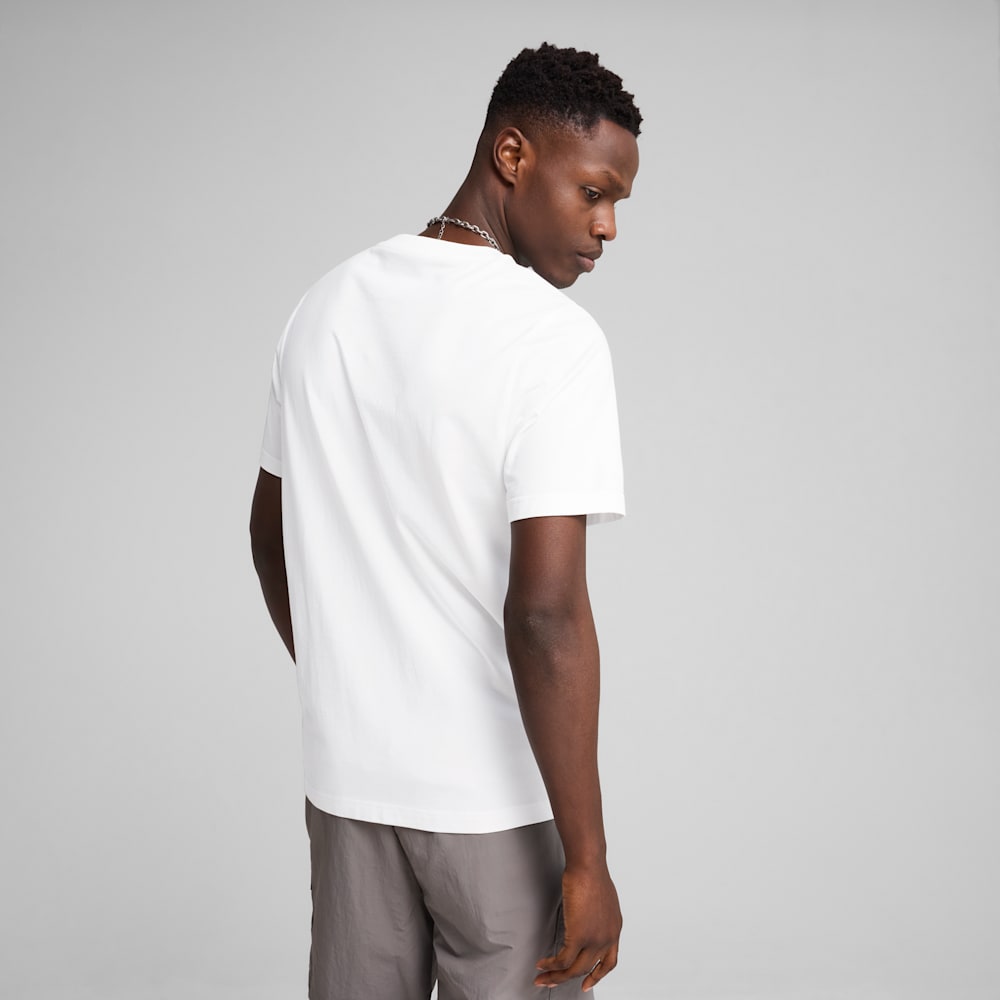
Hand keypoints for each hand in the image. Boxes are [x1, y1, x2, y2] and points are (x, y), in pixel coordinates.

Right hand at [534, 863, 621, 991]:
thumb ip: (597, 915)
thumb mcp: (602, 900)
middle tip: (554, 980)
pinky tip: (542, 964)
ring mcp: (595, 939)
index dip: (597, 975)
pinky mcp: (579, 936)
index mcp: (614, 928)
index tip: (587, 982)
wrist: (588, 866)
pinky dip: (551, 965)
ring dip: (556, 976)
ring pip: (574, 969)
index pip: (609, 961)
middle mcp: (608, 937)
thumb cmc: (592, 874)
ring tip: (543, 977)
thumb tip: (584, 919)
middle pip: (587, 968)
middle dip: (568, 978)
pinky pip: (563, 960)